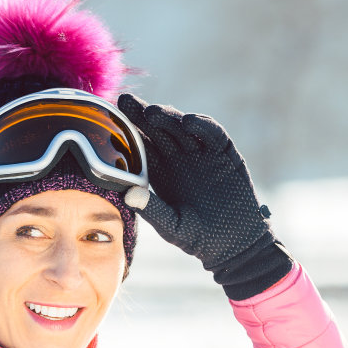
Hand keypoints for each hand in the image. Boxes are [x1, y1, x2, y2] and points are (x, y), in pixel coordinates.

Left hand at [117, 94, 293, 298]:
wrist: (235, 245)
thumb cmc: (198, 238)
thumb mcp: (172, 226)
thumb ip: (153, 210)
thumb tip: (128, 193)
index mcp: (162, 172)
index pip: (143, 145)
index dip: (129, 130)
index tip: (112, 117)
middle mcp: (180, 159)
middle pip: (159, 130)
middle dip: (144, 115)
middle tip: (128, 102)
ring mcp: (203, 154)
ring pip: (183, 128)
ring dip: (169, 118)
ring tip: (154, 113)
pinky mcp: (226, 156)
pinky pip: (214, 135)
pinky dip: (203, 127)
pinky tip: (189, 122)